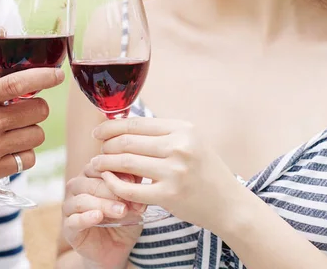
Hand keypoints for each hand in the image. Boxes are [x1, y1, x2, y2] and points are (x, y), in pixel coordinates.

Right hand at [0, 42, 64, 188]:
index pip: (17, 84)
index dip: (43, 76)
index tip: (57, 74)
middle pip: (37, 111)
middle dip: (37, 107)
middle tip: (26, 108)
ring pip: (36, 135)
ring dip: (31, 130)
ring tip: (16, 129)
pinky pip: (28, 159)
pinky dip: (25, 153)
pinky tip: (11, 148)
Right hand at [62, 163, 142, 268]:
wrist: (115, 249)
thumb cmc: (123, 220)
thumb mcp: (132, 204)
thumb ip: (133, 193)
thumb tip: (137, 184)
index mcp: (90, 176)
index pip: (97, 166)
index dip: (115, 172)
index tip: (133, 181)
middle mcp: (76, 187)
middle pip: (89, 183)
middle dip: (110, 190)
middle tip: (128, 200)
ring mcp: (69, 207)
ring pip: (81, 200)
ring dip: (102, 204)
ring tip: (121, 211)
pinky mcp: (68, 227)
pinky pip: (73, 220)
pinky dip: (86, 218)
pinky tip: (98, 217)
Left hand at [91, 117, 242, 230]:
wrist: (229, 204)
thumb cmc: (205, 171)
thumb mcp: (190, 142)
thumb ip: (161, 133)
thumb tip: (121, 122)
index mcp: (183, 129)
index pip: (135, 123)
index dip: (110, 127)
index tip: (98, 132)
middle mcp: (179, 147)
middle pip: (126, 141)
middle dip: (106, 146)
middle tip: (99, 152)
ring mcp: (174, 172)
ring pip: (125, 162)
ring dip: (105, 163)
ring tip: (96, 165)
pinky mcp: (169, 196)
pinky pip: (129, 189)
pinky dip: (113, 184)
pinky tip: (108, 182)